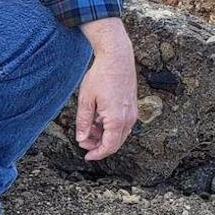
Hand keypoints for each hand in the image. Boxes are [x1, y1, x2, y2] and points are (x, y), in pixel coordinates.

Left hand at [75, 19, 138, 161]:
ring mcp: (132, 113)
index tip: (87, 156)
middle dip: (99, 146)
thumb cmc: (101, 77)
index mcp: (117, 119)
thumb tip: (81, 139)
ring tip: (88, 127)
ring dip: (103, 136)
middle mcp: (128, 118)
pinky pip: (122, 125)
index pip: (109, 146)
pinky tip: (97, 119)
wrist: (117, 58)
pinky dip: (109, 127)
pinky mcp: (132, 107)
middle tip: (83, 142)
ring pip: (119, 134)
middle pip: (115, 143)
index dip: (97, 154)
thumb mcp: (86, 100)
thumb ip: (83, 122)